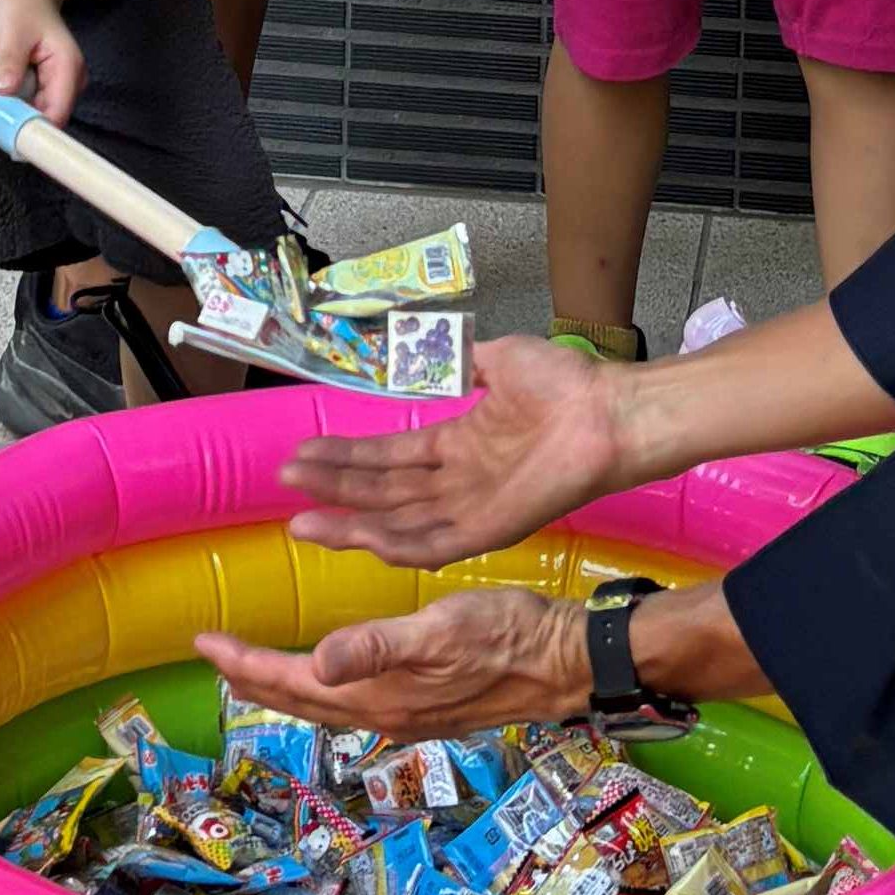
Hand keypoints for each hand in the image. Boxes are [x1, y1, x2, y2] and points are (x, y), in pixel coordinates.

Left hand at [0, 0, 81, 126]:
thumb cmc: (23, 6)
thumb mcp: (13, 34)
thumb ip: (10, 64)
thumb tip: (4, 93)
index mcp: (68, 70)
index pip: (55, 116)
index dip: (31, 125)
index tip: (1, 120)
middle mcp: (66, 83)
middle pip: (39, 116)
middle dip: (9, 105)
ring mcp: (52, 85)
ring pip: (25, 108)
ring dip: (2, 95)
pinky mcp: (38, 85)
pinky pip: (19, 99)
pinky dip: (1, 89)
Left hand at [195, 586, 586, 742]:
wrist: (565, 664)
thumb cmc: (507, 638)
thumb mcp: (440, 630)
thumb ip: (376, 647)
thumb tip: (316, 664)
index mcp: (379, 696)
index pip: (293, 682)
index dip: (245, 663)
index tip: (203, 642)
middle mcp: (384, 714)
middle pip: (301, 702)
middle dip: (253, 679)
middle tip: (214, 657)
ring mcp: (406, 716)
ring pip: (325, 706)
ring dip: (285, 688)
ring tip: (255, 669)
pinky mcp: (425, 709)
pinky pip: (352, 704)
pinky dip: (323, 690)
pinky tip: (330, 678)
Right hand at [278, 335, 634, 568]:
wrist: (609, 411)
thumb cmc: (564, 383)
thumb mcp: (497, 359)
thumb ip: (455, 360)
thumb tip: (421, 348)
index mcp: (459, 443)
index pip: (388, 456)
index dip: (344, 457)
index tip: (302, 454)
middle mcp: (459, 481)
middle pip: (381, 491)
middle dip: (332, 487)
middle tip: (285, 481)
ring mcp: (473, 508)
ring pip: (397, 523)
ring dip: (350, 521)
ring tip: (302, 518)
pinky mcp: (491, 530)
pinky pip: (435, 545)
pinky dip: (396, 543)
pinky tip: (360, 537)